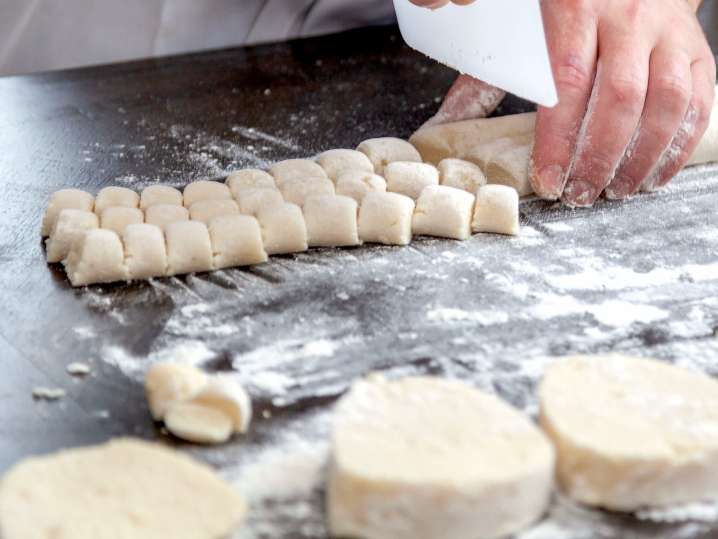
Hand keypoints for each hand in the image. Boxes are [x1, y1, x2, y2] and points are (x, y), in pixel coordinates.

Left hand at [414, 0, 714, 204]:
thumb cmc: (562, 6)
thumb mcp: (518, 29)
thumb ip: (487, 76)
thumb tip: (445, 125)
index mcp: (574, 9)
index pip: (568, 85)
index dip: (558, 142)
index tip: (547, 180)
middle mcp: (627, 17)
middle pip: (620, 100)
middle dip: (598, 158)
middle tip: (581, 194)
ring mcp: (666, 32)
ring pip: (665, 103)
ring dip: (640, 158)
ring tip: (615, 192)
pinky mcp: (694, 48)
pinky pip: (698, 102)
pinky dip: (678, 146)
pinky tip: (652, 175)